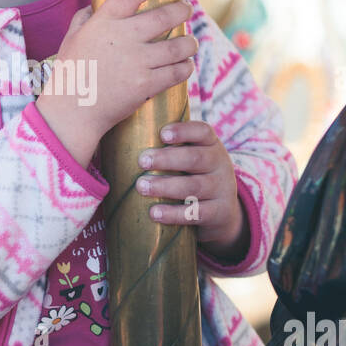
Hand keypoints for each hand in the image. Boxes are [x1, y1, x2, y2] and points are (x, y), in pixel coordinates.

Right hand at [36, 0, 197, 168]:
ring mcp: (137, 61)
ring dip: (189, 43)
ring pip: (178, 46)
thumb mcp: (71, 39)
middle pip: (164, 16)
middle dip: (182, 10)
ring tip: (191, 42)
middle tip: (186, 9)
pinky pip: (177, 72)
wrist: (71, 112)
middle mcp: (123, 37)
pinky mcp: (146, 84)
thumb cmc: (70, 74)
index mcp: (104, 22)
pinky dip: (185, 68)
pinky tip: (185, 66)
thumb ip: (84, 19)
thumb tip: (94, 6)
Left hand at [134, 119, 249, 260]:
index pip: (202, 131)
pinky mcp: (219, 213)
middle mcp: (219, 164)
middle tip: (142, 161)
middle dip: (166, 159)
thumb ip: (169, 148)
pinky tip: (154, 213)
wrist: (223, 212)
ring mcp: (221, 189)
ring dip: (165, 186)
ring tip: (141, 186)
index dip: (183, 131)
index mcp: (210, 145)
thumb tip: (121, 135)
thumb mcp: (191, 158)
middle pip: (195, 159)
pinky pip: (196, 213)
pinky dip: (174, 214)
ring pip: (193, 187)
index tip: (162, 134)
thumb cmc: (193, 175)